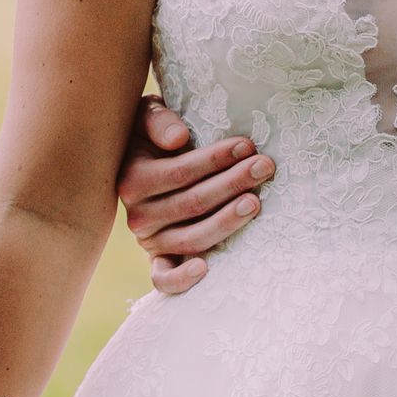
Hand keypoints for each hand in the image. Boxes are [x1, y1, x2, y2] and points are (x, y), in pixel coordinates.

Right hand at [118, 95, 272, 297]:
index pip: (180, 173)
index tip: (247, 145)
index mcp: (133, 180)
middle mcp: (138, 215)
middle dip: (232, 183)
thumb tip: (178, 138)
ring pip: (191, 239)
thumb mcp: (147, 117)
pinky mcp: (159, 261)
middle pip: (193, 204)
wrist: (139, 166)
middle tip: (264, 167)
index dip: (215, 160)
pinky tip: (206, 268)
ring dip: (226, 221)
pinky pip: (164, 279)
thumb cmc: (152, 136)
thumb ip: (157, 120)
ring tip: (255, 202)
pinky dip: (181, 279)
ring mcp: (149, 241)